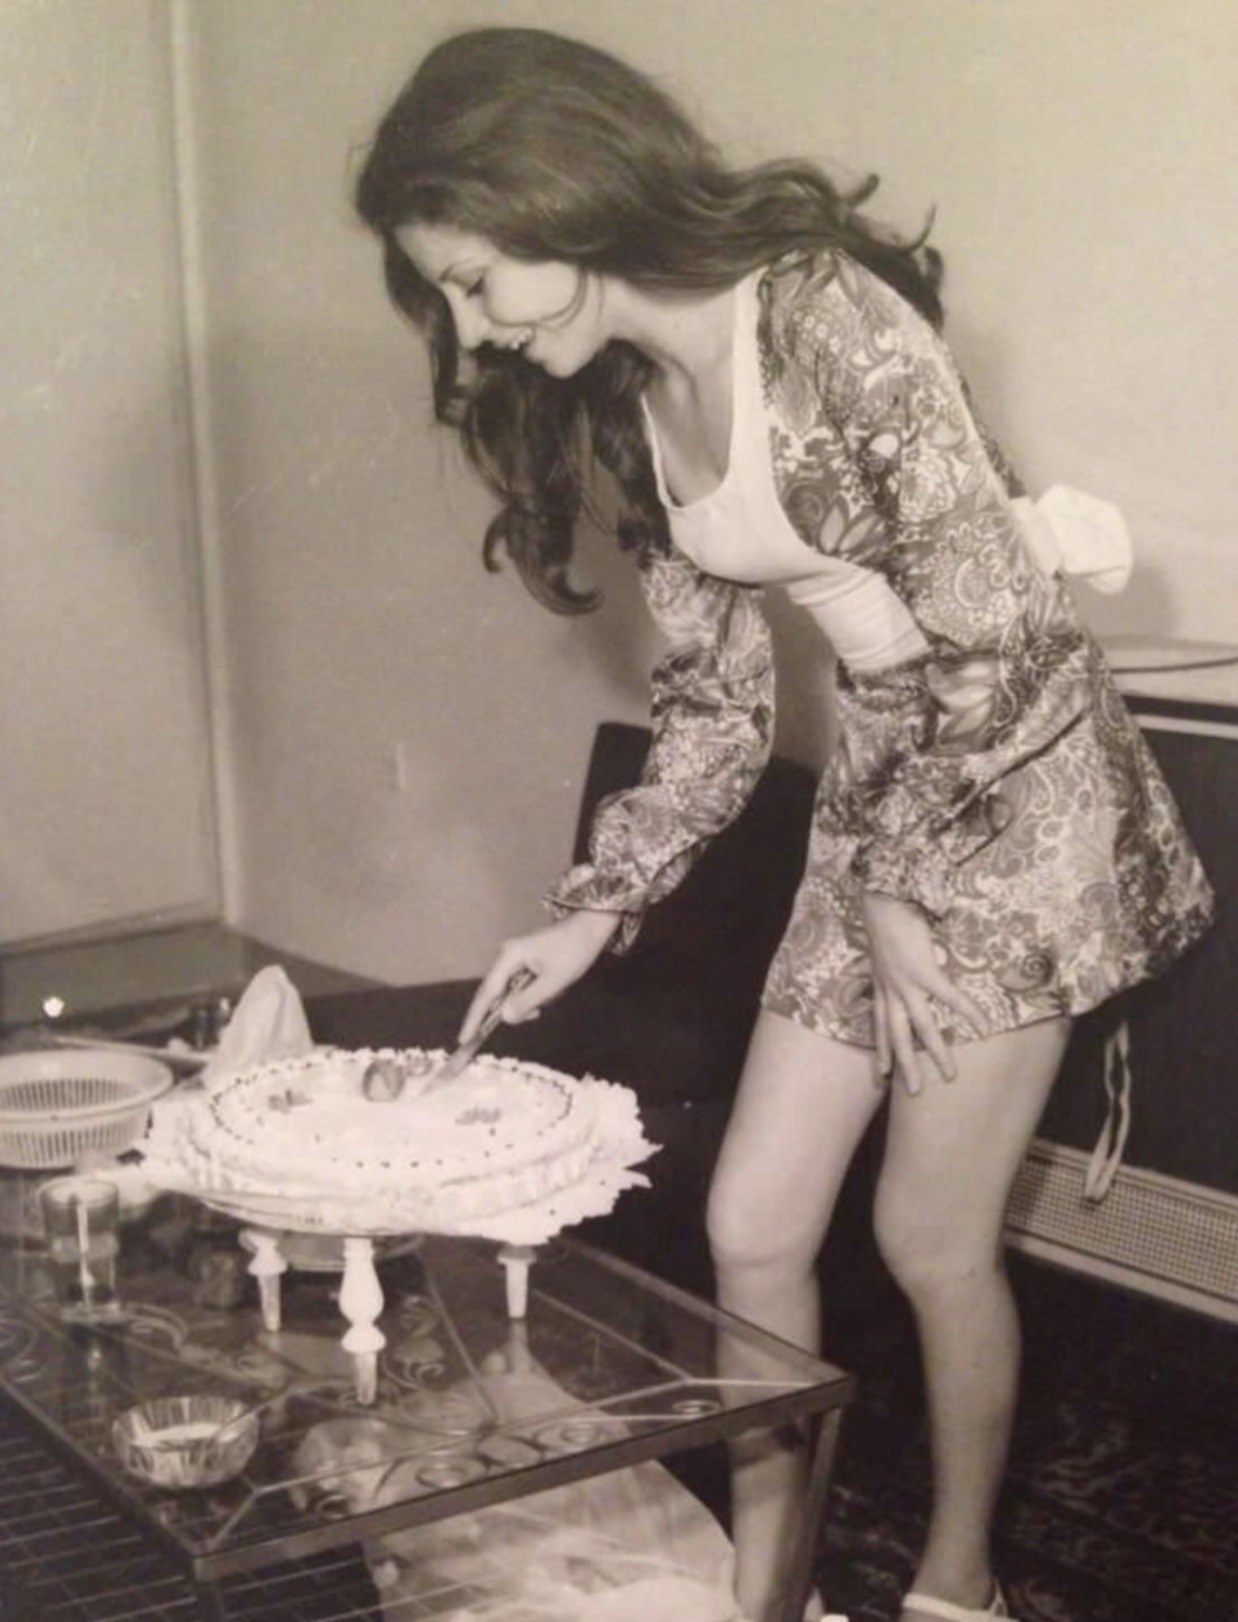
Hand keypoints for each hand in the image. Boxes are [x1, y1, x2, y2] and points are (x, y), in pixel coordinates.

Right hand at [458, 910, 621, 1042]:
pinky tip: (553, 987)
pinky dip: (537, 993)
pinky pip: (524, 986)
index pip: (487, 993)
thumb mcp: (553, 981)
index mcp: (509, 957)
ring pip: (514, 993)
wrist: (591, 927)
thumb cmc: (574, 951)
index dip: (475, 1017)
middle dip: (518, 1007)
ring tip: (554, 991)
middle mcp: (506, 956)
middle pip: (499, 994)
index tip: (464, 1038)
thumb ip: (527, 1001)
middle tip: (538, 1011)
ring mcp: (515, 958)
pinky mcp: (526, 961)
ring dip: (532, 1000)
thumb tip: (504, 1017)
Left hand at [860, 892, 985, 1094]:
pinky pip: (949, 997)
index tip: (881, 1073)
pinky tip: (983, 1023)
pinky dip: (966, 1011)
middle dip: (906, 1065)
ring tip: (951, 1074)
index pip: (880, 1026)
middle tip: (916, 1091)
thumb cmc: (884, 920)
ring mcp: (906, 984)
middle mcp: (890, 991)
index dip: (881, 1049)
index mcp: (881, 987)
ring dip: (936, 1051)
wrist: (881, 901)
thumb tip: (903, 969)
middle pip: (898, 1036)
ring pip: (922, 1027)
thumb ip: (891, 966)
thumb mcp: (882, 951)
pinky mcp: (923, 972)